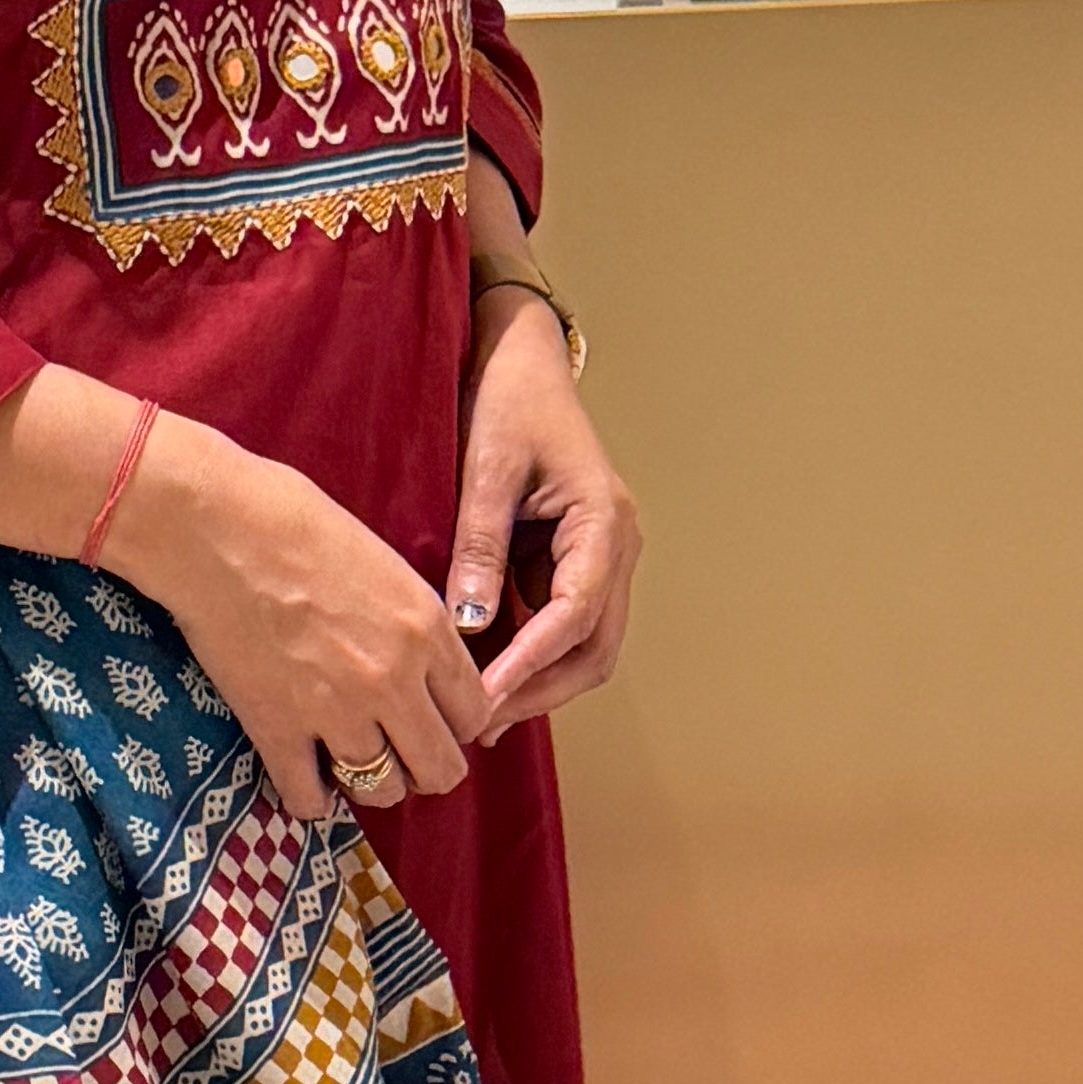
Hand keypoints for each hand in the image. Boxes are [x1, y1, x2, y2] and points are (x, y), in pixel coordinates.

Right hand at [104, 412, 488, 824]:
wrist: (215, 528)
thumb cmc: (294, 522)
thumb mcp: (384, 563)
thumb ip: (412, 623)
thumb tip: (421, 661)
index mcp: (426, 631)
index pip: (474, 714)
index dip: (457, 723)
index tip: (435, 718)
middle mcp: (393, 682)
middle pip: (440, 769)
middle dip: (426, 767)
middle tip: (402, 752)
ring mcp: (336, 713)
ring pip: (383, 790)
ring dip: (372, 782)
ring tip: (352, 762)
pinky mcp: (278, 731)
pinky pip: (310, 799)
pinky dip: (312, 799)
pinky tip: (307, 780)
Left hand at [449, 292, 640, 743]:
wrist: (520, 360)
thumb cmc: (506, 400)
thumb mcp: (485, 468)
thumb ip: (478, 547)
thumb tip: (466, 625)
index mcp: (605, 521)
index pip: (575, 614)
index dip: (530, 664)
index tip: (483, 699)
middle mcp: (616, 547)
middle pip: (593, 647)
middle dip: (539, 690)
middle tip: (476, 723)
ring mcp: (600, 557)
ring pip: (583, 645)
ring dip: (536, 681)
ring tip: (475, 711)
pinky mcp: (573, 562)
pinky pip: (559, 625)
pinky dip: (527, 655)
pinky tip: (481, 676)